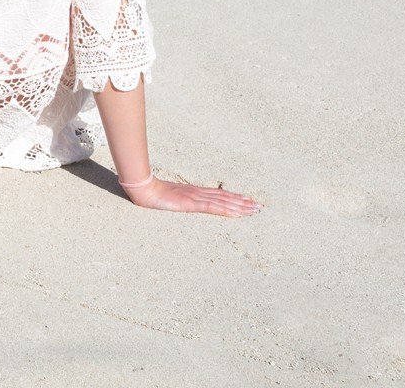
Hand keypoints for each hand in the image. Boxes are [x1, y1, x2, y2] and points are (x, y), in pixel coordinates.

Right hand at [121, 175, 261, 216]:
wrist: (145, 189)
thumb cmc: (153, 193)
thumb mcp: (170, 197)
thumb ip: (179, 199)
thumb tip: (183, 202)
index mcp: (195, 192)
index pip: (219, 195)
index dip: (235, 197)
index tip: (248, 200)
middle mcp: (199, 193)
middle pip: (226, 198)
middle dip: (243, 203)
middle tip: (259, 206)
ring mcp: (197, 198)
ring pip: (224, 202)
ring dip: (240, 207)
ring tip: (254, 210)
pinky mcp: (192, 204)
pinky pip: (213, 208)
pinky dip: (227, 211)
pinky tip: (237, 214)